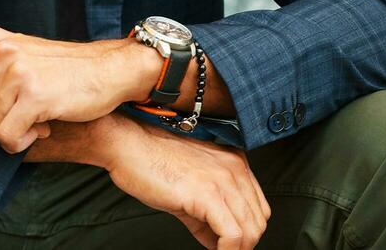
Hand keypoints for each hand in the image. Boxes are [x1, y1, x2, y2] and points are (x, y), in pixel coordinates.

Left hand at [0, 26, 151, 153]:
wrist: (107, 71)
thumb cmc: (60, 68)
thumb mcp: (15, 51)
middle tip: (16, 118)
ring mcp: (16, 71)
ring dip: (9, 135)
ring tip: (33, 121)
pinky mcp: (34, 95)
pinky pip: (8, 137)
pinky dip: (21, 143)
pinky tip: (40, 130)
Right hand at [105, 116, 269, 249]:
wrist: (127, 145)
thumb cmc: (150, 160)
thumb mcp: (189, 187)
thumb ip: (207, 216)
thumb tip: (217, 242)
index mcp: (233, 163)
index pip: (258, 208)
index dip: (246, 232)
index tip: (229, 245)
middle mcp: (233, 169)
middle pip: (257, 222)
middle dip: (243, 245)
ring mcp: (222, 180)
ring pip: (250, 231)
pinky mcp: (207, 194)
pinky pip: (232, 235)